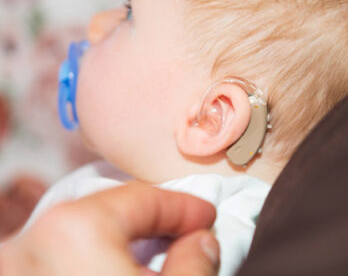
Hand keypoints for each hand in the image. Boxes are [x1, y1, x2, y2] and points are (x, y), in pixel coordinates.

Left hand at [0, 183, 219, 275]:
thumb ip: (195, 261)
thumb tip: (200, 240)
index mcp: (74, 231)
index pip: (143, 199)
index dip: (186, 207)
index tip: (208, 218)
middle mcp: (29, 243)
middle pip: (106, 213)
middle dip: (151, 221)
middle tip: (186, 232)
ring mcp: (13, 266)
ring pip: (76, 237)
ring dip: (119, 241)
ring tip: (153, 254)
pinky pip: (53, 259)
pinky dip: (87, 260)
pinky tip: (110, 270)